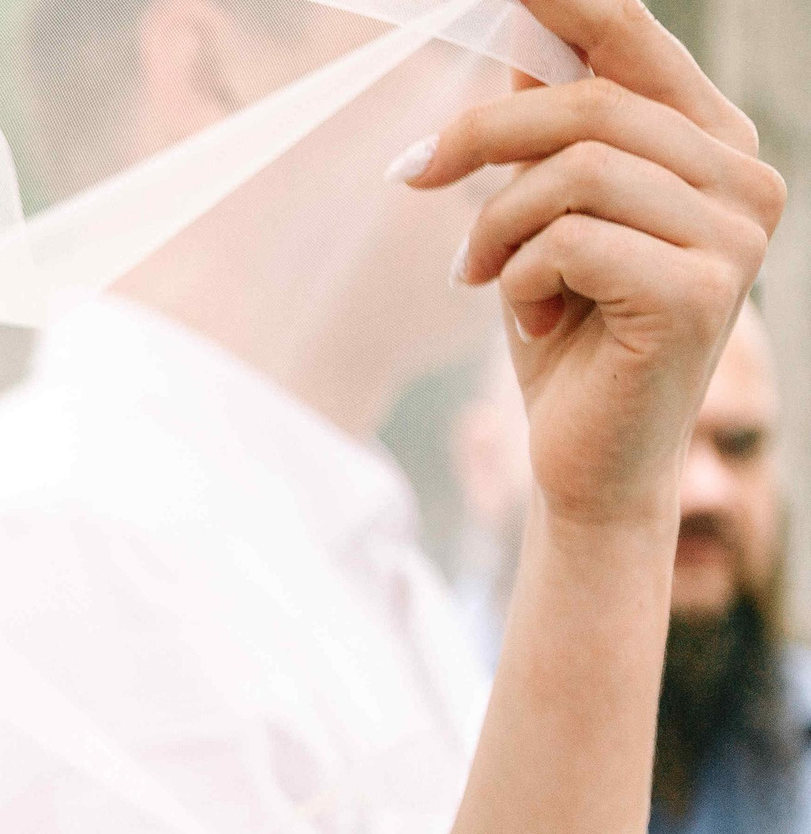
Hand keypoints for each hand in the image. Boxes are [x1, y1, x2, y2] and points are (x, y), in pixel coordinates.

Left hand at [421, 0, 784, 528]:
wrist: (589, 464)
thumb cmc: (568, 338)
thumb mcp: (546, 219)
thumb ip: (547, 130)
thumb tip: (517, 32)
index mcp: (713, 146)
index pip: (636, 40)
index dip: (567, 2)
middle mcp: (744, 179)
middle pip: (589, 103)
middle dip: (481, 135)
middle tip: (413, 172)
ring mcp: (734, 236)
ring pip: (574, 170)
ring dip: (497, 223)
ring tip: (480, 273)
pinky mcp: (698, 291)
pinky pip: (571, 240)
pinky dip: (521, 276)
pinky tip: (534, 320)